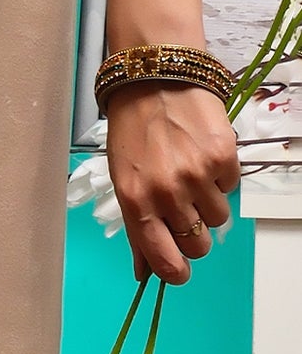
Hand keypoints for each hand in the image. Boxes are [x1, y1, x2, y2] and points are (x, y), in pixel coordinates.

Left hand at [104, 82, 237, 283]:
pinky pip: (230, 188)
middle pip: (198, 245)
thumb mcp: (123, 180)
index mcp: (137, 203)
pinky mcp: (223, 158)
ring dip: (206, 203)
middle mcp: (167, 194)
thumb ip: (137, 230)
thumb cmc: (132, 133)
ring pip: (217, 219)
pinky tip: (201, 156)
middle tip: (182, 209)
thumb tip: (144, 274)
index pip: (165, 261)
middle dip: (192, 234)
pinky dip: (220, 178)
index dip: (176, 272)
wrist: (153, 79)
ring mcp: (198, 176)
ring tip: (189, 173)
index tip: (180, 271)